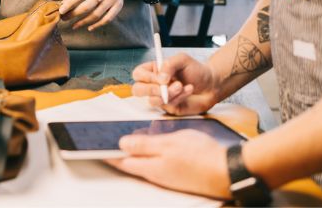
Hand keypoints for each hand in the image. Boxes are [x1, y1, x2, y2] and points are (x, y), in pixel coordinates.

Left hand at [58, 0, 125, 31]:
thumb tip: (63, 5)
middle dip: (74, 14)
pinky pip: (107, 19)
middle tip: (64, 19)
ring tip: (74, 25)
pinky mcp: (118, 6)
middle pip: (88, 5)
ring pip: (96, 14)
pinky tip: (89, 28)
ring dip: (83, 22)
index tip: (61, 11)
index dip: (71, 2)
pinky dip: (97, 25)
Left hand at [107, 130, 229, 198]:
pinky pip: (157, 166)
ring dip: (133, 156)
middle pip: (132, 165)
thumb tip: (122, 144)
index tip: (94, 147)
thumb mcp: (170, 143)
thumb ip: (145, 144)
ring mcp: (168, 177)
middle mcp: (156, 175)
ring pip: (144, 165)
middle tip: (107, 144)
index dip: (108, 154)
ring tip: (124, 144)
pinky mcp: (178, 175)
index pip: (122, 161)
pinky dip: (148, 157)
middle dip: (119, 155)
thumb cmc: (200, 155)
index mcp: (151, 167)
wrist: (226, 172)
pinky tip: (151, 149)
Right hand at [131, 53, 218, 114]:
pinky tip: (188, 90)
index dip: (144, 77)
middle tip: (164, 86)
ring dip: (168, 93)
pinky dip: (178, 97)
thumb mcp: (183, 59)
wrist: (212, 85)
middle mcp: (155, 84)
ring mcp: (161, 97)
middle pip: (137, 90)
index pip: (138, 74)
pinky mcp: (169, 108)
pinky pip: (167, 106)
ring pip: (153, 100)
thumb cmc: (196, 70)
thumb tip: (160, 79)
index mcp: (154, 70)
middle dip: (151, 89)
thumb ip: (169, 64)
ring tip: (182, 85)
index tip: (159, 77)